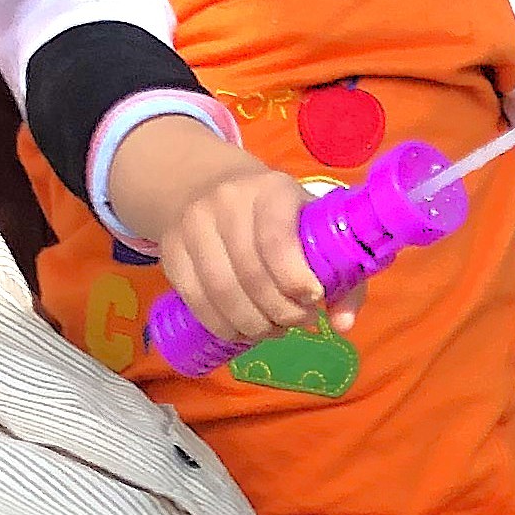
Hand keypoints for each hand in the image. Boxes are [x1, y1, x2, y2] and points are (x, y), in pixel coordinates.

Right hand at [125, 126, 337, 352]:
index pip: (276, 238)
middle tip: (297, 323)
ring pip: (221, 292)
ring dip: (252, 325)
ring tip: (272, 330)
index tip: (312, 300)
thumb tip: (342, 324)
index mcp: (271, 190)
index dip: (295, 278)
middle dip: (279, 312)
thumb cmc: (277, 214)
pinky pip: (195, 300)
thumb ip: (340, 275)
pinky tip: (242, 330)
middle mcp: (227, 202)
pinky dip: (222, 325)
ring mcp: (193, 225)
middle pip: (250, 274)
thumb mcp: (313, 226)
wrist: (208, 184)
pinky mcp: (171, 250)